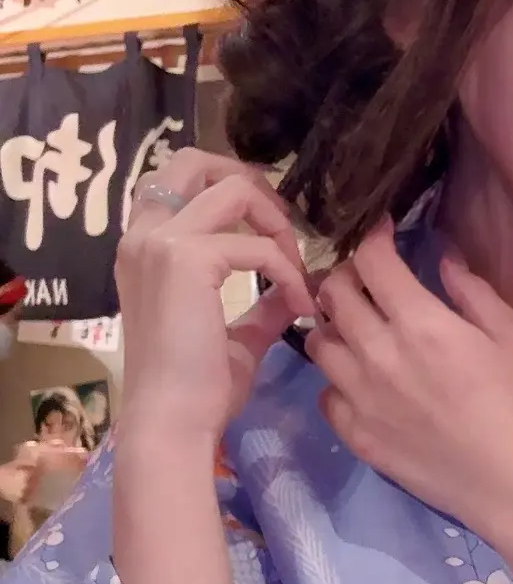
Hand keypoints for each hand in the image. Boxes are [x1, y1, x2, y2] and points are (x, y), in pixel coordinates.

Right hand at [115, 150, 316, 446]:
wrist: (172, 422)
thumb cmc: (195, 390)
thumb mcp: (234, 336)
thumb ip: (260, 305)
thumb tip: (293, 289)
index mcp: (144, 248)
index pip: (180, 181)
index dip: (231, 188)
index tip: (271, 230)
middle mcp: (143, 234)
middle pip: (197, 161)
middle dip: (252, 184)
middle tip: (284, 229)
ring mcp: (161, 242)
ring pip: (234, 189)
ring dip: (278, 226)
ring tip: (297, 272)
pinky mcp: (187, 258)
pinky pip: (257, 245)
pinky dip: (287, 270)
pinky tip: (298, 306)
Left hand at [307, 226, 512, 583]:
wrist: (510, 481)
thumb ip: (472, 290)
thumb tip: (443, 255)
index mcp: (421, 324)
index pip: (371, 262)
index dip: (372, 238)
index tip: (381, 233)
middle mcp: (378, 355)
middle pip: (331, 293)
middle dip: (346, 274)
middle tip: (366, 279)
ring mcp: (359, 396)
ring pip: (318, 341)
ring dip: (334, 325)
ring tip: (357, 327)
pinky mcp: (354, 432)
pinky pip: (325, 391)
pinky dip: (338, 377)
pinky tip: (362, 379)